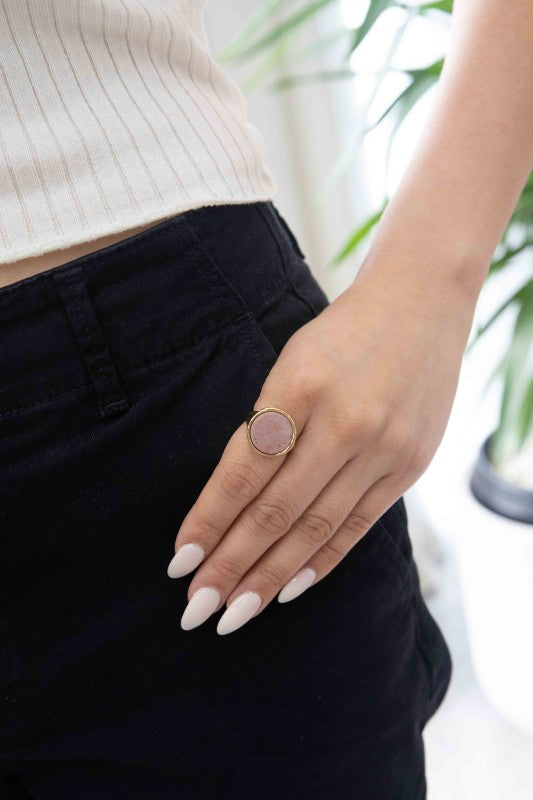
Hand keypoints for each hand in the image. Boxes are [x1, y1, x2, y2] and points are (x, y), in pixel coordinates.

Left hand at [167, 260, 474, 634]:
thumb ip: (268, 428)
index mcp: (300, 387)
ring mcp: (382, 448)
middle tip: (196, 609)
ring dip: (270, 577)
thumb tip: (232, 503)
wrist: (421, 306)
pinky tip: (290, 588)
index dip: (208, 522)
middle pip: (275, 511)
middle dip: (230, 566)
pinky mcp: (409, 466)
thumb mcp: (290, 363)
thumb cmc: (340, 335)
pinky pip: (358, 525)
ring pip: (315, 528)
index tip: (180, 562)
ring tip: (234, 612)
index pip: (242, 472)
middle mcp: (344, 424)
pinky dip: (322, 562)